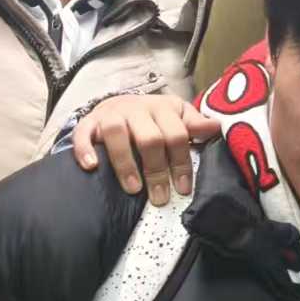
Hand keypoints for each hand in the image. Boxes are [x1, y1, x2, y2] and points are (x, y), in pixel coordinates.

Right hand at [71, 94, 222, 202]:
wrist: (117, 103)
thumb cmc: (153, 117)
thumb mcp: (176, 115)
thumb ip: (194, 124)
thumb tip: (216, 128)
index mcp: (162, 108)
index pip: (177, 135)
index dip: (181, 163)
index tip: (182, 189)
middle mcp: (137, 108)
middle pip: (149, 138)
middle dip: (156, 170)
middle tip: (159, 197)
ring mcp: (111, 114)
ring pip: (117, 134)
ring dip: (125, 163)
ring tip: (133, 189)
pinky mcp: (89, 122)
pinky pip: (83, 134)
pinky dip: (86, 150)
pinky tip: (92, 167)